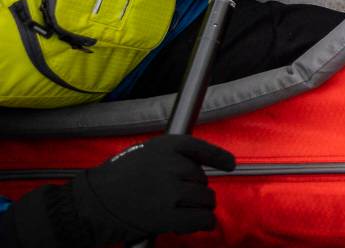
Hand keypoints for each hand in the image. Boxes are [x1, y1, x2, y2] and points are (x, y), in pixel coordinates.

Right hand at [73, 134, 234, 245]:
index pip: (200, 148)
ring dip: (200, 207)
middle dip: (194, 189)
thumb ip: (169, 159)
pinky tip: (200, 223)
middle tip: (177, 198)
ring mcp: (171, 191)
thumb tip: (196, 170)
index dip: (218, 156)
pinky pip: (200, 218)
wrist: (90, 205)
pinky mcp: (167, 216)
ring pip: (205, 198)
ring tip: (183, 211)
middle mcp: (171, 165)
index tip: (230, 164)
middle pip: (202, 178)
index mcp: (165, 146)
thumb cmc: (113, 181)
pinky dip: (203, 222)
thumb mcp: (142, 155)